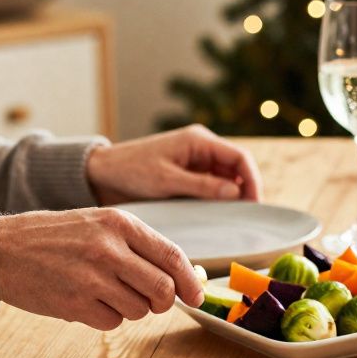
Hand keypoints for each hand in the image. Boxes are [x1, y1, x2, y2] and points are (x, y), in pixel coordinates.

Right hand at [0, 208, 202, 329]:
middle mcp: (109, 248)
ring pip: (140, 309)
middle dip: (164, 302)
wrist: (0, 249)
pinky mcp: (74, 303)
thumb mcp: (99, 224)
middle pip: (163, 289)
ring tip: (107, 292)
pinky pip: (112, 322)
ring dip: (132, 309)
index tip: (196, 295)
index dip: (190, 281)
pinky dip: (107, 317)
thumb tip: (182, 276)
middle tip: (153, 301)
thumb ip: (139, 245)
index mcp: (120, 223)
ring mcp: (91, 277)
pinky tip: (88, 301)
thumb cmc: (55, 236)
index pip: (172, 256)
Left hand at [86, 124, 261, 204]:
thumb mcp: (166, 181)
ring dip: (233, 195)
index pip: (240, 157)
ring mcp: (197, 161)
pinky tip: (219, 214)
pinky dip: (220, 198)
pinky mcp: (190, 174)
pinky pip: (214, 185)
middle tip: (248, 215)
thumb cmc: (131, 171)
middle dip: (246, 189)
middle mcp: (202, 148)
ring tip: (235, 217)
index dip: (252, 180)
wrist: (102, 174)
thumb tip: (236, 192)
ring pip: (228, 178)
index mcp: (199, 140)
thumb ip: (202, 186)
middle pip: (237, 167)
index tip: (254, 204)